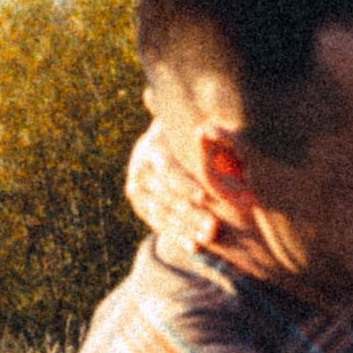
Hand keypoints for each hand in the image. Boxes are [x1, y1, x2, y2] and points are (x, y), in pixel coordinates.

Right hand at [126, 124, 230, 251]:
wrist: (179, 152)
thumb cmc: (196, 138)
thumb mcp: (194, 129)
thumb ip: (189, 121)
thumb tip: (166, 104)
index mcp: (152, 149)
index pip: (168, 170)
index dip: (184, 183)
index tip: (203, 196)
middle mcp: (140, 170)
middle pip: (167, 196)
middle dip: (191, 213)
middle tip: (214, 227)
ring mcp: (139, 191)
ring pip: (164, 214)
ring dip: (187, 229)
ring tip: (210, 239)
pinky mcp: (143, 207)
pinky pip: (160, 225)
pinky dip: (179, 237)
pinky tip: (196, 247)